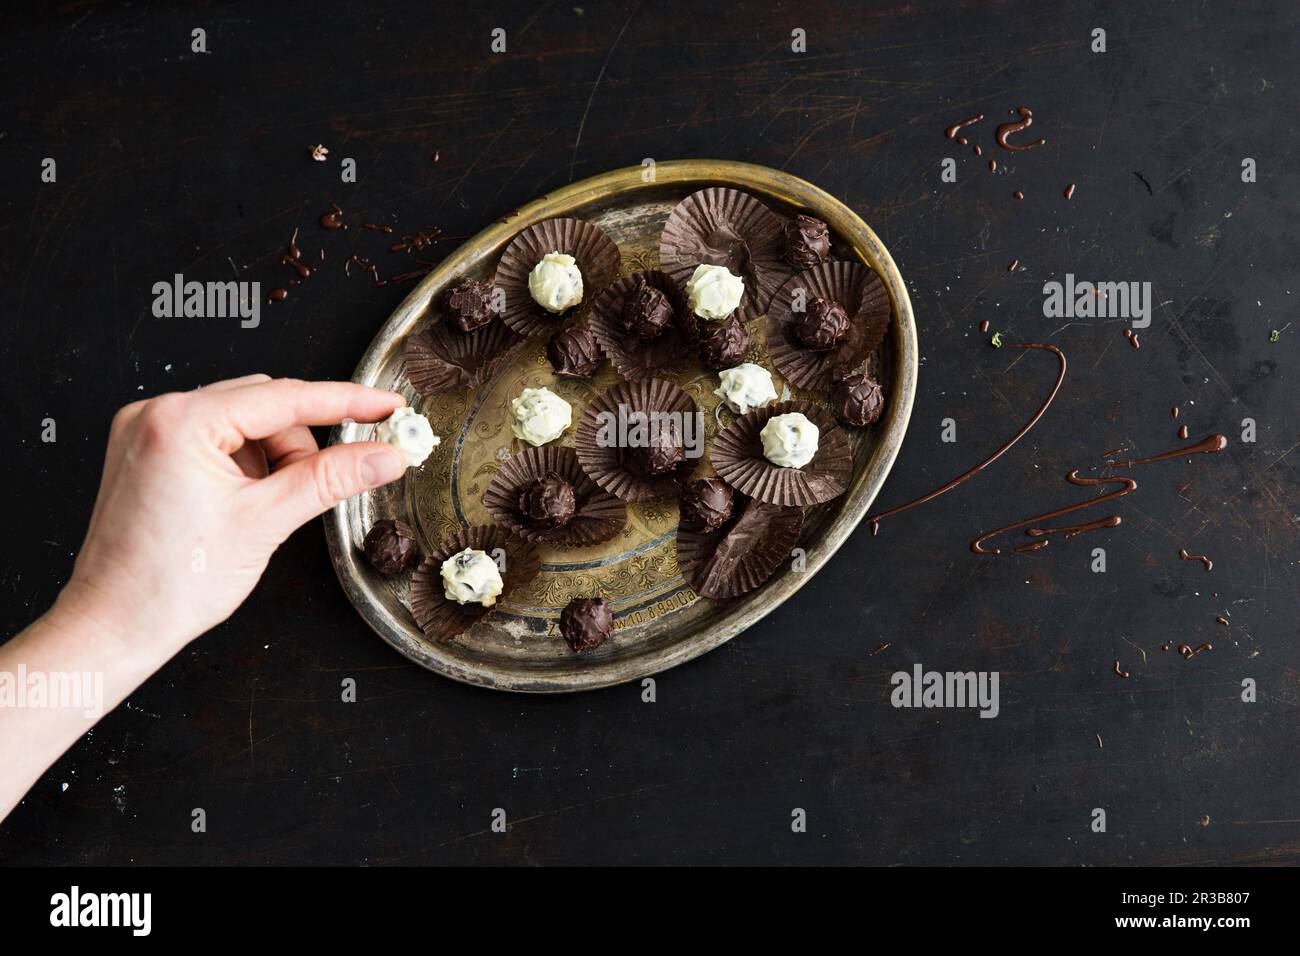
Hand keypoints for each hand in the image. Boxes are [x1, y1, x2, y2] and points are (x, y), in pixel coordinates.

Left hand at [57, 374, 406, 654]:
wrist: (114, 627)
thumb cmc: (169, 585)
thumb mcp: (266, 523)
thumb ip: (330, 479)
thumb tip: (383, 456)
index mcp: (181, 422)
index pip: (285, 397)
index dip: (347, 402)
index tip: (387, 405)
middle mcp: (158, 414)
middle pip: (266, 406)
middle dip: (302, 446)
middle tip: (333, 480)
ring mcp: (149, 432)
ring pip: (246, 423)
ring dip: (275, 459)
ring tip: (266, 510)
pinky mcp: (149, 452)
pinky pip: (218, 440)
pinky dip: (247, 466)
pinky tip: (244, 504)